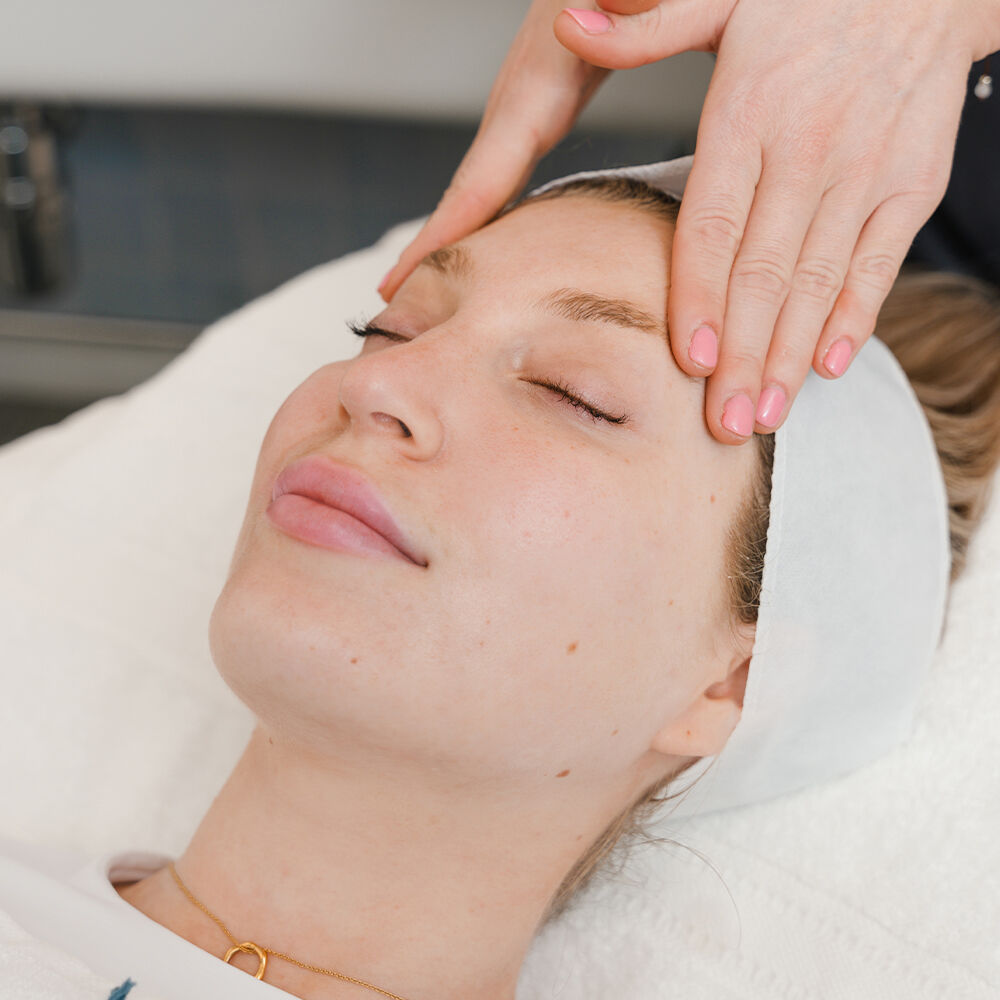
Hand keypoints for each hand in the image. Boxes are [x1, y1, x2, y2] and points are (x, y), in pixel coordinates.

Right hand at [377, 0, 607, 303]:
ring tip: (415, 280)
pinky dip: (486, 202)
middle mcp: (524, 85)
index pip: (485, 171)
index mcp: (547, 71)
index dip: (446, 231)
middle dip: (430, 243)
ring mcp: (531, 88)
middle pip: (469, 182)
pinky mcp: (548, 88)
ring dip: (452, 226)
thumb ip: (636, 11)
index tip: (403, 281)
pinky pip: (506, 160)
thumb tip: (574, 27)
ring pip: (484, 173)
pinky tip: (485, 231)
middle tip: (389, 302)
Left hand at [379, 0, 993, 442]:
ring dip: (792, 356)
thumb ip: (644, 25)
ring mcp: (864, 169)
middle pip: (765, 273)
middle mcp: (808, 149)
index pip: (715, 224)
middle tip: (722, 426)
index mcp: (751, 110)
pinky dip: (856, 316)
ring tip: (765, 416)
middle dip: (744, 357)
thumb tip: (568, 20)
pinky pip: (880, 261)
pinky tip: (831, 365)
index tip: (690, 363)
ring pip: (820, 281)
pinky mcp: (909, 182)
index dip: (701, 297)